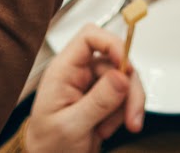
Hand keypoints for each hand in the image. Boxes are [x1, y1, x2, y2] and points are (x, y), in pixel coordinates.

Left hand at [25, 26, 145, 152]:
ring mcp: (92, 86)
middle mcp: (79, 73)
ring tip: (109, 129)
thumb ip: (97, 101)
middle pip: (116, 61)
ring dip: (127, 105)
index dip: (111, 43)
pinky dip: (123, 114)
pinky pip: (125, 97)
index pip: (89, 38)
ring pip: (125, 79)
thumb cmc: (47, 146)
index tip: (126, 64)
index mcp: (63, 71)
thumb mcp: (70, 126)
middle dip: (129, 88)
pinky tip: (106, 129)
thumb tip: (121, 76)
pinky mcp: (103, 99)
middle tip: (132, 115)